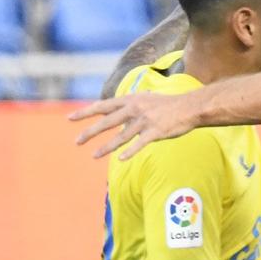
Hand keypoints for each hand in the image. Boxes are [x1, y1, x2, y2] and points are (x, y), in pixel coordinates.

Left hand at [71, 85, 200, 158]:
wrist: (190, 107)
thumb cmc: (168, 105)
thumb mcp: (146, 99)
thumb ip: (131, 105)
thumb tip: (118, 110)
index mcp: (130, 100)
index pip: (103, 106)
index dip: (85, 112)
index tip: (70, 118)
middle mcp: (135, 108)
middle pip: (107, 121)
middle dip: (90, 132)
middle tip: (76, 141)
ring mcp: (145, 120)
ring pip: (121, 136)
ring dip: (106, 147)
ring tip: (94, 156)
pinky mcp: (155, 131)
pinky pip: (140, 143)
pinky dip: (130, 151)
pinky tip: (121, 160)